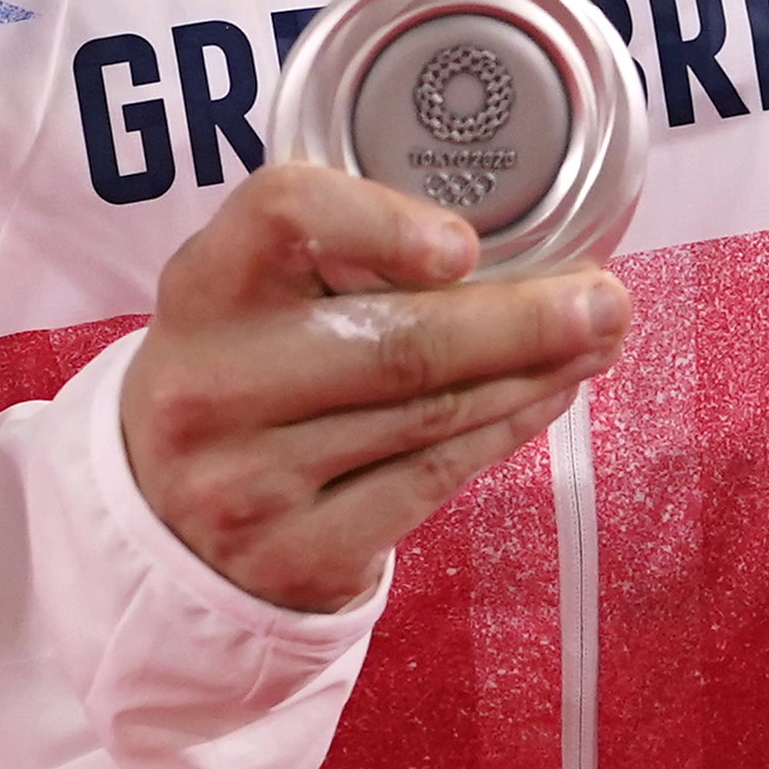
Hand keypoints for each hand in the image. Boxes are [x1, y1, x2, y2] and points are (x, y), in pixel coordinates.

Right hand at [119, 165, 633, 613]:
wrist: (164, 516)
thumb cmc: (242, 374)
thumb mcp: (248, 298)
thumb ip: (340, 259)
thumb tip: (517, 242)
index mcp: (200, 291)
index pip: (283, 216)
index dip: (381, 222)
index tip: (466, 243)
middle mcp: (211, 385)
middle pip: (394, 342)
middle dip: (521, 320)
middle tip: (605, 299)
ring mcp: (249, 482)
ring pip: (428, 415)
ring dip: (532, 374)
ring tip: (596, 341)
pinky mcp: (296, 552)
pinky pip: (429, 481)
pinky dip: (503, 431)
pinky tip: (547, 398)